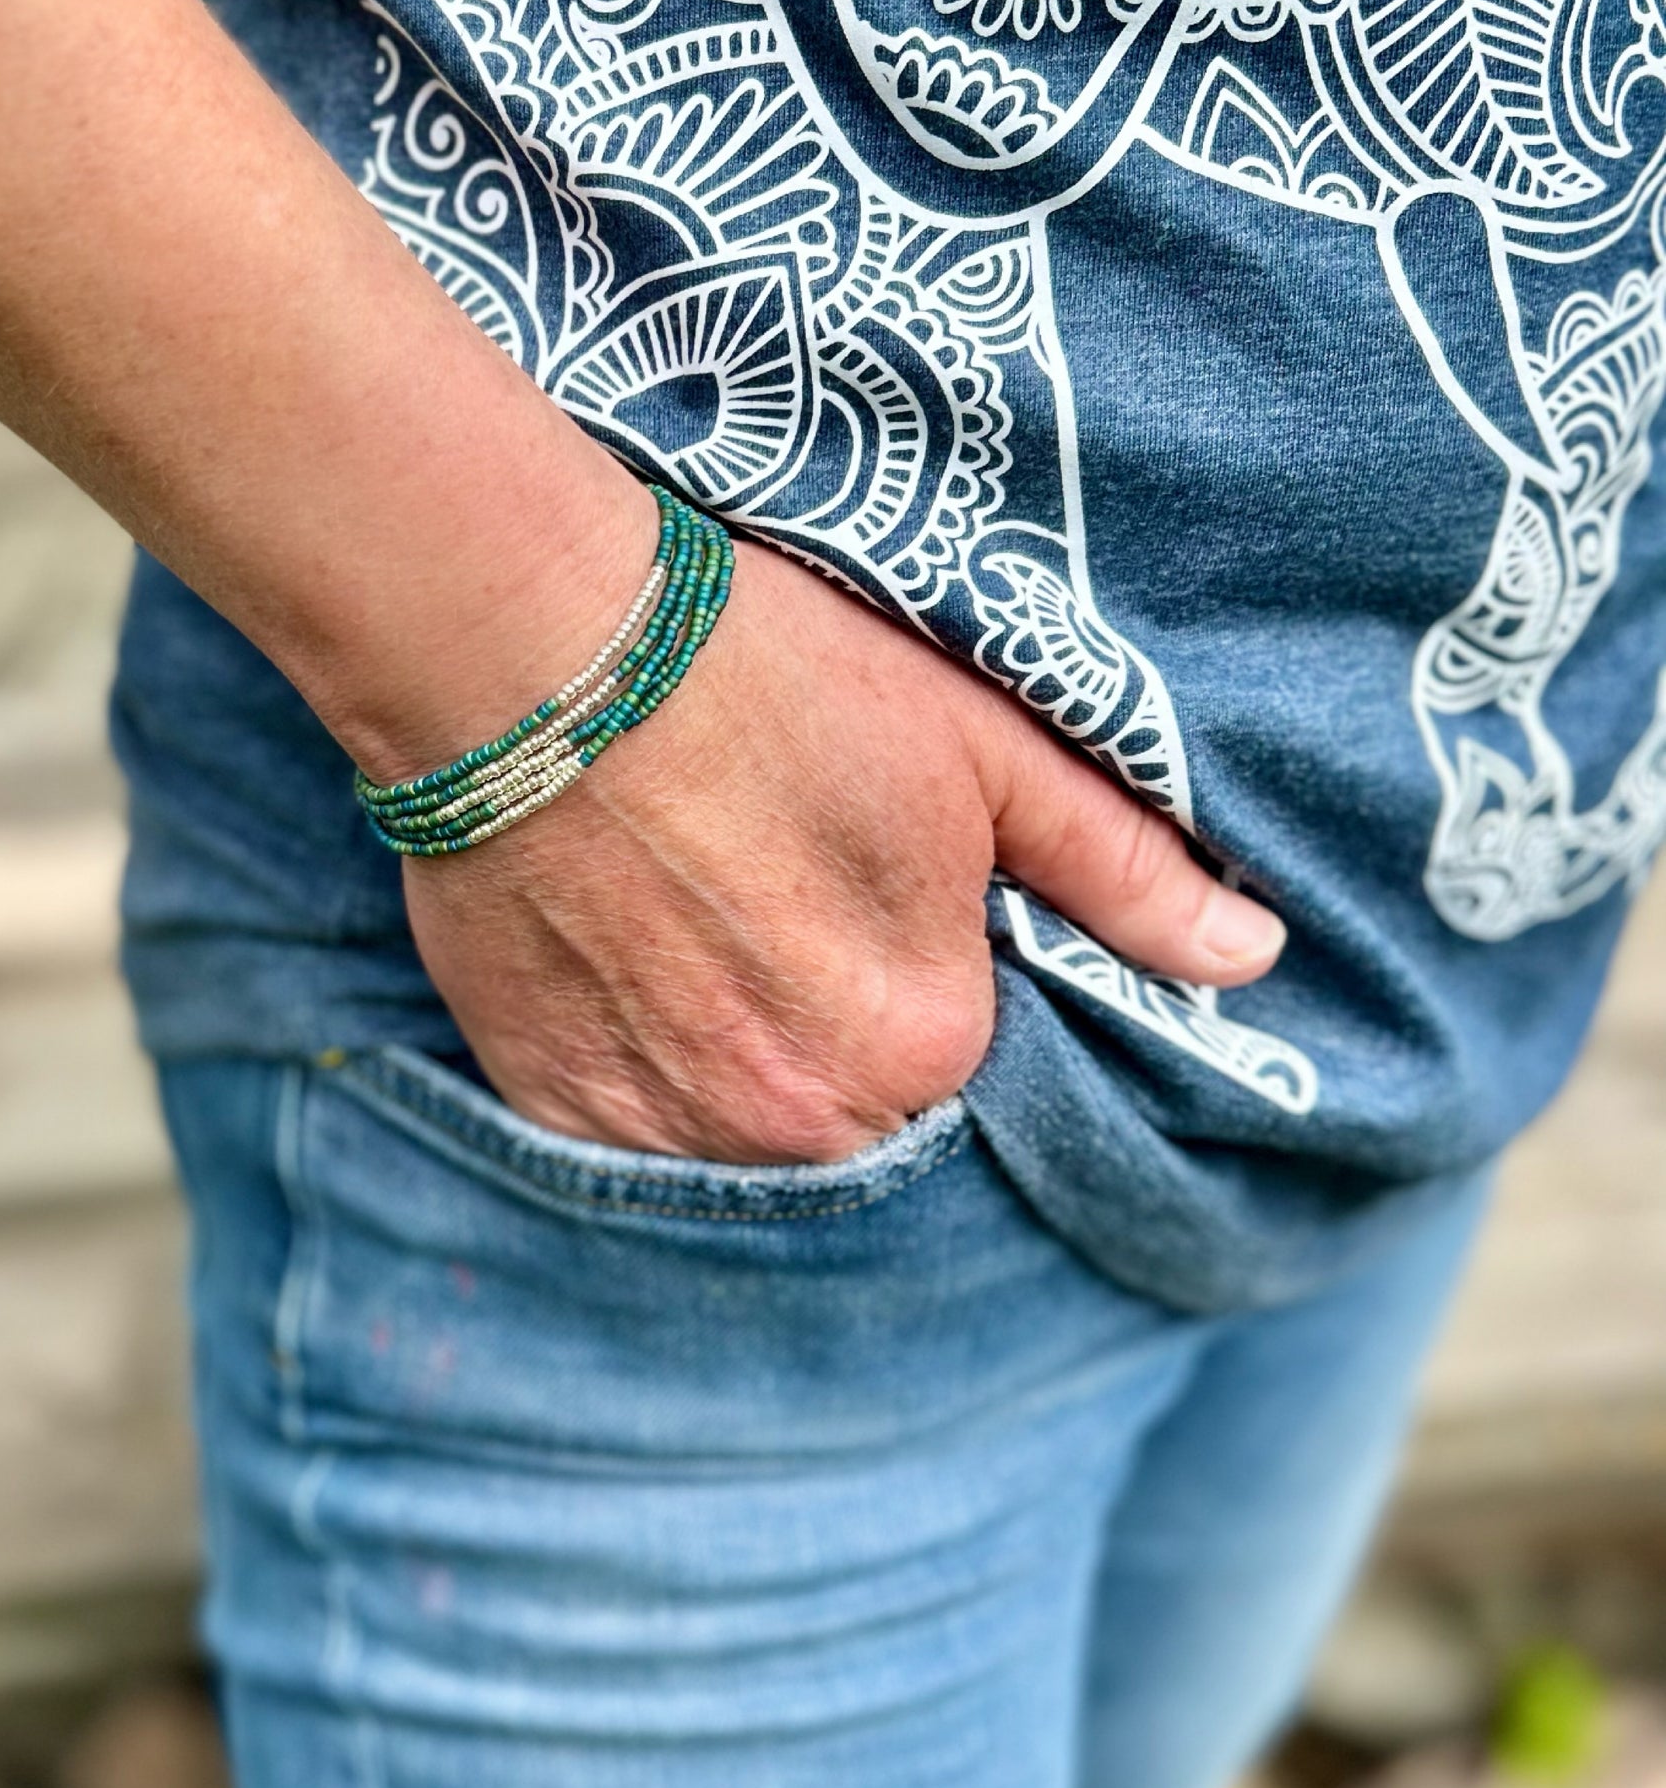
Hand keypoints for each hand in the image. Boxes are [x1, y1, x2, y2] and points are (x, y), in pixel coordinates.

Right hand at [398, 535, 1283, 1162]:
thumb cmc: (771, 674)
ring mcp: (667, 1126)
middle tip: (783, 906)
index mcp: (928, 1040)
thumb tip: (1253, 959)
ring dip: (749, 1069)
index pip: (974, 1058)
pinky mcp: (555, 1107)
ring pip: (748, 1136)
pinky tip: (632, 967)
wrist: (533, 648)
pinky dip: (647, 1078)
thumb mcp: (981, 745)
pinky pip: (633, 1139)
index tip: (874, 899)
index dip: (934, 977)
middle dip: (846, 1038)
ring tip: (707, 933)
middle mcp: (804, 1117)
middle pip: (862, 1115)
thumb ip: (1119, 868)